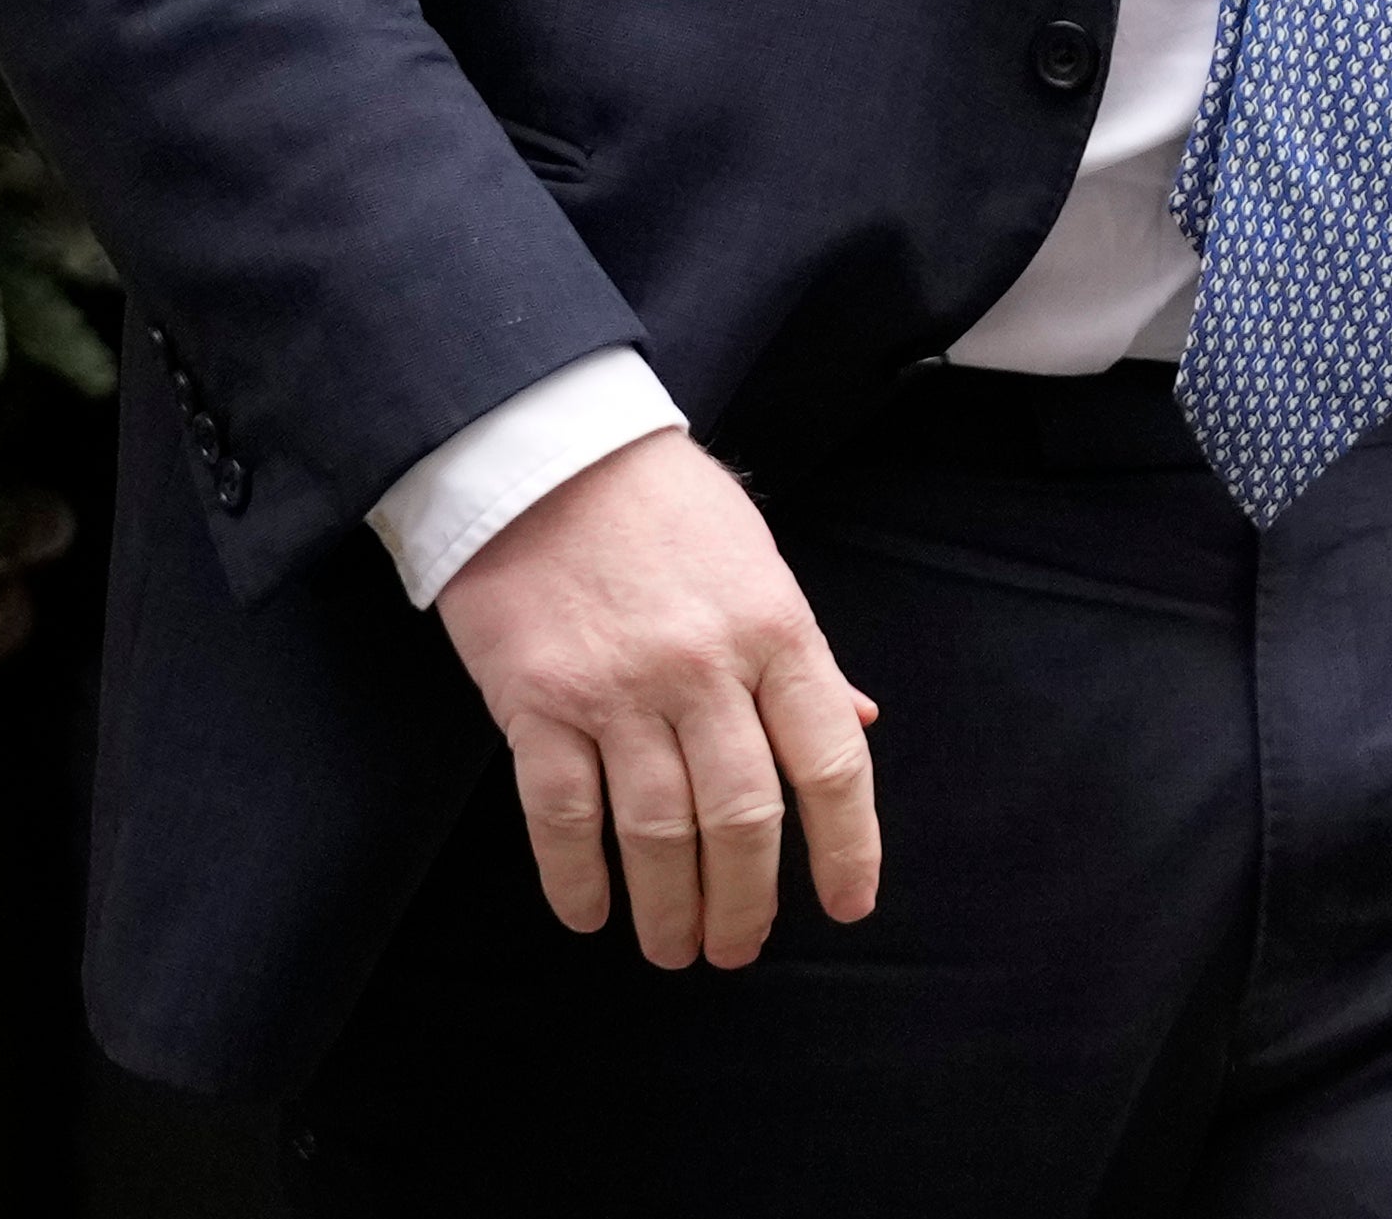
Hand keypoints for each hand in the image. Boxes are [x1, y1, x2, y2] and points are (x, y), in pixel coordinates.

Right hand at [428, 428, 881, 968]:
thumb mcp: (755, 557)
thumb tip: (854, 726)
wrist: (540, 443)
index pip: (829, 763)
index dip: (847, 848)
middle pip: (742, 819)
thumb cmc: (657, 500)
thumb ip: (803, 651)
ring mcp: (617, 687)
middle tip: (736, 948)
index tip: (847, 904)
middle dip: (746, 903)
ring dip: (669, 909)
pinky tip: (589, 913)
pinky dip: (578, 879)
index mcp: (774, 628)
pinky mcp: (537, 699)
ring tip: (672, 948)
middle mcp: (703, 666)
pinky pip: (562, 815)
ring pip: (657, 832)